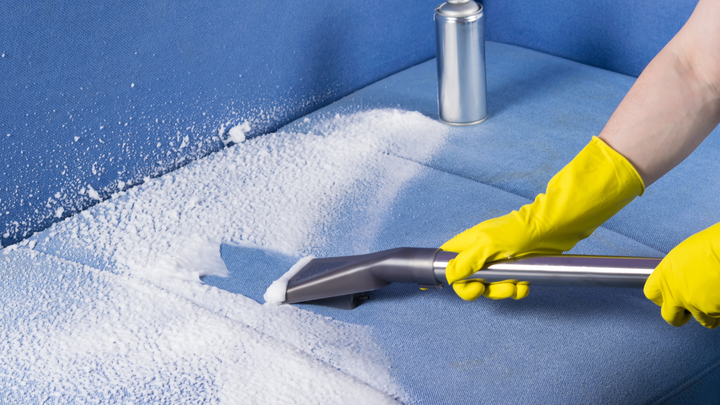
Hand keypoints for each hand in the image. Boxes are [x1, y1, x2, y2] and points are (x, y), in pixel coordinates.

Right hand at [441, 137, 644, 300]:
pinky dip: (517, 290)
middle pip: (470, 281)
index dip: (453, 278)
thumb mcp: (488, 245)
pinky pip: (510, 287)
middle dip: (482, 289)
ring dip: (502, 291)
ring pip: (491, 287)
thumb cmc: (519, 230)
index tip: (466, 286)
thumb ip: (465, 262)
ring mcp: (498, 262)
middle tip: (492, 288)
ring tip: (515, 286)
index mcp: (468, 245)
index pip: (448, 263)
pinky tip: (525, 285)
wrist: (553, 228)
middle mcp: (480, 254)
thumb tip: (449, 276)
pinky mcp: (516, 268)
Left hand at [644, 223, 719, 328]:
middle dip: (679, 316)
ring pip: (701, 320)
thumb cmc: (711, 244)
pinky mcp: (714, 312)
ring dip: (707, 314)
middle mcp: (677, 294)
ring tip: (715, 301)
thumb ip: (679, 270)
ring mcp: (696, 306)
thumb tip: (683, 275)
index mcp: (666, 276)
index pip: (652, 294)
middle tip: (688, 311)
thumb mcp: (685, 253)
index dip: (661, 296)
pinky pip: (718, 318)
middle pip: (670, 317)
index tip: (668, 296)